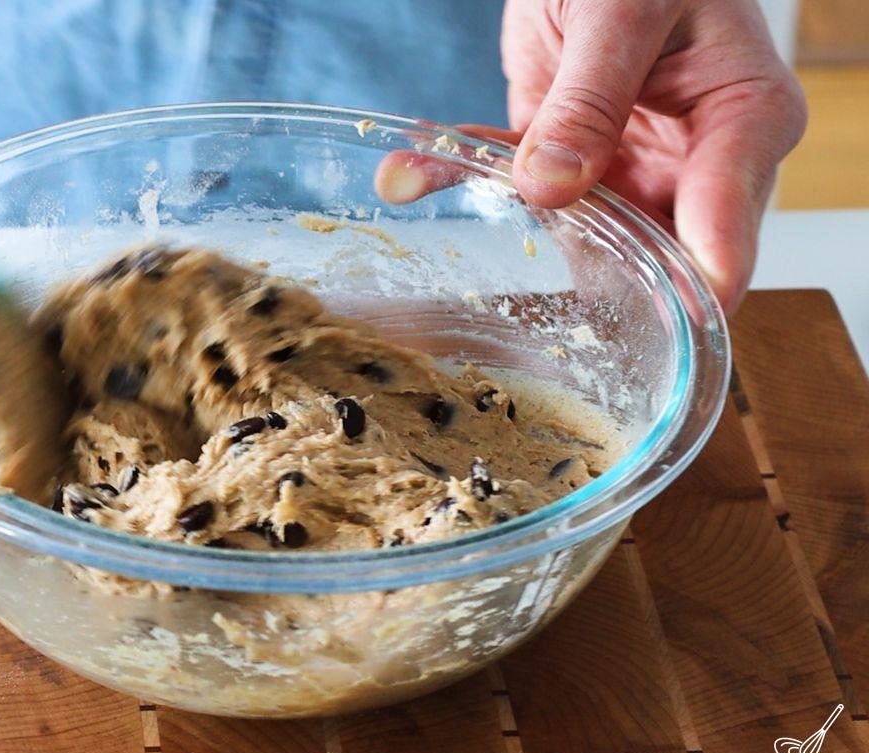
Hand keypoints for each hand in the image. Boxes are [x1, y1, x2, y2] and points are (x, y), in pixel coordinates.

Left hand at [377, 0, 806, 309]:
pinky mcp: (573, 163)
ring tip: (409, 176)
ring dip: (490, 201)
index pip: (727, 222)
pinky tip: (408, 168)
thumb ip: (592, 98)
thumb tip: (554, 185)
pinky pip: (518, 184)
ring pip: (568, 224)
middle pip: (651, 252)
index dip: (695, 284)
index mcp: (743, 123)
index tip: (658, 323)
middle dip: (571, 260)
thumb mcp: (624, 12)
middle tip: (510, 275)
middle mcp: (693, 163)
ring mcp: (630, 170)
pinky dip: (462, 170)